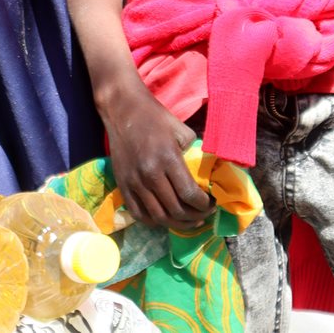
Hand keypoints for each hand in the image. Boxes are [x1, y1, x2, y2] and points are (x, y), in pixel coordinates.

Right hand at [105, 86, 215, 228]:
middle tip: (204, 214)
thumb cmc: (154, 116)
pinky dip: (155, 222)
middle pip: (176, 210)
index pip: (190, 195)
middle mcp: (150, 174)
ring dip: (178, 224)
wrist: (121, 108)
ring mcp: (134, 182)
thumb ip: (194, 151)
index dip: (205, 205)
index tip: (212, 204)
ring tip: (189, 220)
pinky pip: (139, 214)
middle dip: (196, 216)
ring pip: (159, 217)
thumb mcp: (181, 129)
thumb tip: (206, 171)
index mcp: (168, 158)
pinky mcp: (122, 184)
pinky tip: (165, 218)